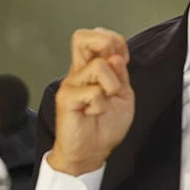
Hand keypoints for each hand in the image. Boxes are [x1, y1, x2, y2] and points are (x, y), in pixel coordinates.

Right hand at [49, 28, 134, 175]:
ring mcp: (71, 85)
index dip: (114, 41)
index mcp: (91, 69)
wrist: (89, 153)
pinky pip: (93, 92)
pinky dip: (101, 105)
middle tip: (114, 65)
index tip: (123, 60)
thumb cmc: (103, 127)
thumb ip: (121, 76)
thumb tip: (116, 57)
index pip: (95, 36)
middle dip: (106, 45)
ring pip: (98, 66)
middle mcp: (78, 73)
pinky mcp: (67, 100)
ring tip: (106, 100)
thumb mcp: (122, 97)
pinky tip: (94, 112)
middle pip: (82, 37)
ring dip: (112, 85)